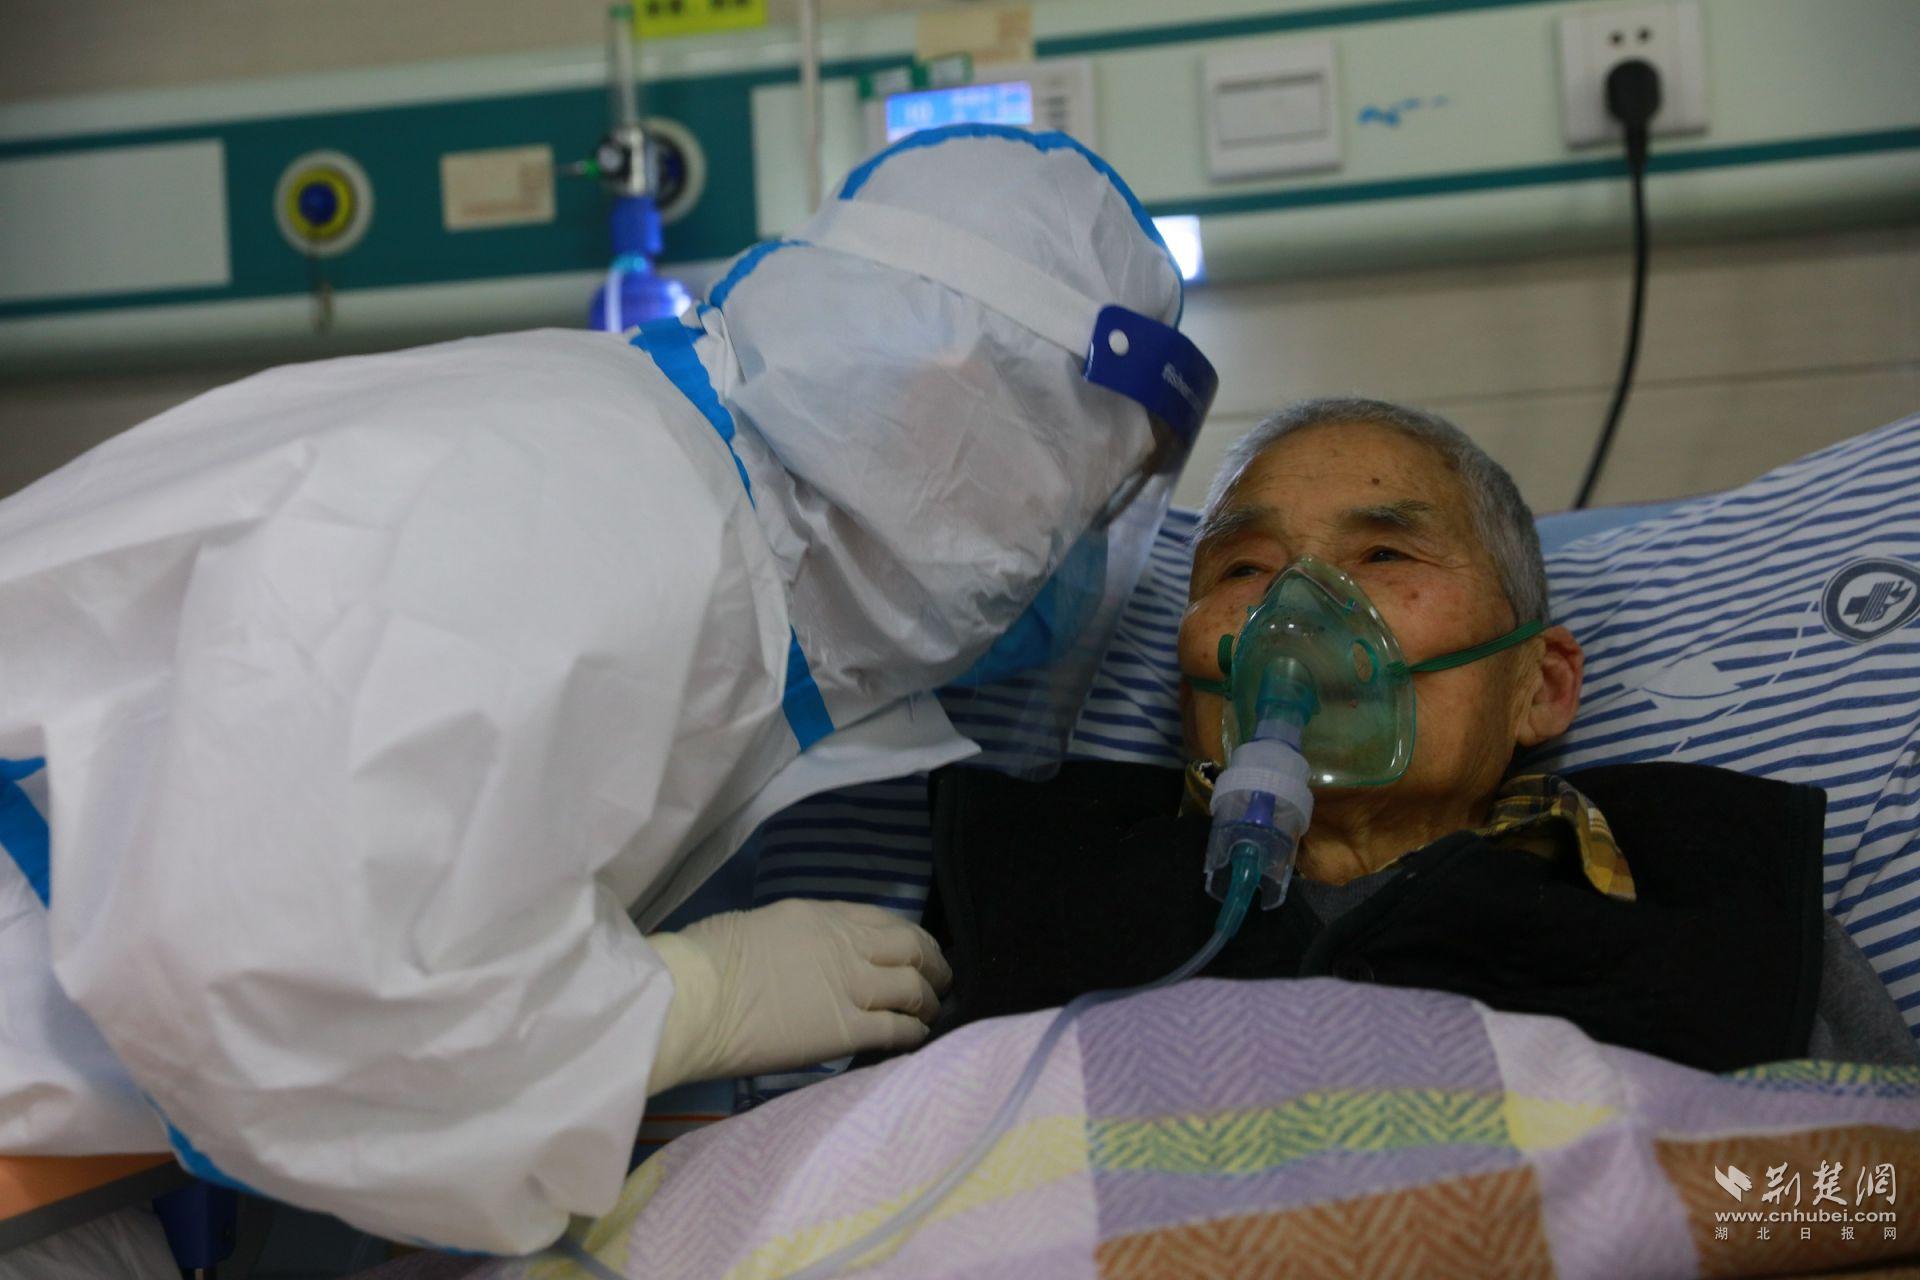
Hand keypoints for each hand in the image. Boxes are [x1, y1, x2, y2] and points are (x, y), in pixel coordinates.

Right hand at [645, 899, 951, 1094]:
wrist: (696, 997)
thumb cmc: (708, 959)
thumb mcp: (763, 925)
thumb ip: (801, 938)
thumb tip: (812, 957)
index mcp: (822, 915)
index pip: (883, 919)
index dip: (907, 936)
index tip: (915, 949)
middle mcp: (847, 945)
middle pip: (911, 948)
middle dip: (932, 963)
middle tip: (940, 978)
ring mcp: (850, 987)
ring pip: (913, 988)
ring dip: (928, 1000)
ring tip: (931, 1010)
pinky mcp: (846, 1031)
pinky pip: (897, 1029)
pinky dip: (914, 1032)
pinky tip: (917, 1037)